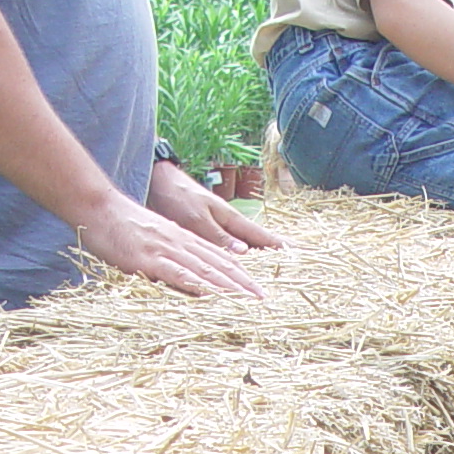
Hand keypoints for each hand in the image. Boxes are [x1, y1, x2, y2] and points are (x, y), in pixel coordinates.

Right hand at [77, 191, 267, 296]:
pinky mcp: (149, 259)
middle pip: (218, 264)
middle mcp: (180, 242)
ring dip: (228, 286)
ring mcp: (166, 250)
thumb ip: (172, 257)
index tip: (258, 288)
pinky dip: (196, 285)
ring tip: (248, 301)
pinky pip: (177, 273)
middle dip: (243, 283)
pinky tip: (211, 295)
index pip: (219, 257)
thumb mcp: (153, 239)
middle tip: (264, 299)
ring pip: (204, 269)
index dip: (240, 273)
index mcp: (183, 239)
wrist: (96, 207)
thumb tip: (188, 277)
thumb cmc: (121, 226)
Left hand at [146, 162, 286, 255]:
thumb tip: (245, 253)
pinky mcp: (206, 232)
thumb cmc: (176, 196)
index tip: (297, 254)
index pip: (260, 235)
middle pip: (256, 242)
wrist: (157, 182)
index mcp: (229, 218)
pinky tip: (240, 265)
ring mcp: (219, 227)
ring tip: (271, 271)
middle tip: (294, 267)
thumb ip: (218, 236)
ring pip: (243, 247)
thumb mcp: (196, 218)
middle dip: (274, 253)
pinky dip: (237, 259)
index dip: (277, 246)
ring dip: (257, 258)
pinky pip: (227, 250)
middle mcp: (228, 224)